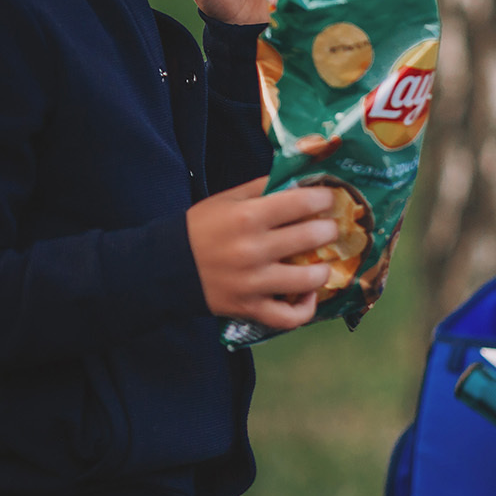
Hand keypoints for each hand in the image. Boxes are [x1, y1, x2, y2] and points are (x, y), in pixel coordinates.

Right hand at [186, 177, 338, 327]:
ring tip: (323, 263)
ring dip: (324, 269)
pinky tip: (308, 294)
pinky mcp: (249, 308)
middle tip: (330, 228)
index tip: (329, 199)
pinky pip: (289, 316)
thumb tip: (301, 179)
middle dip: (329, 230)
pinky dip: (306, 308)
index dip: (324, 198)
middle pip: (312, 237)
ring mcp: (253, 283)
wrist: (165, 267)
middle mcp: (253, 250)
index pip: (302, 202)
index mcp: (248, 217)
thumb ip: (264, 187)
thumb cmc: (201, 228)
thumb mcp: (228, 199)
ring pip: (309, 279)